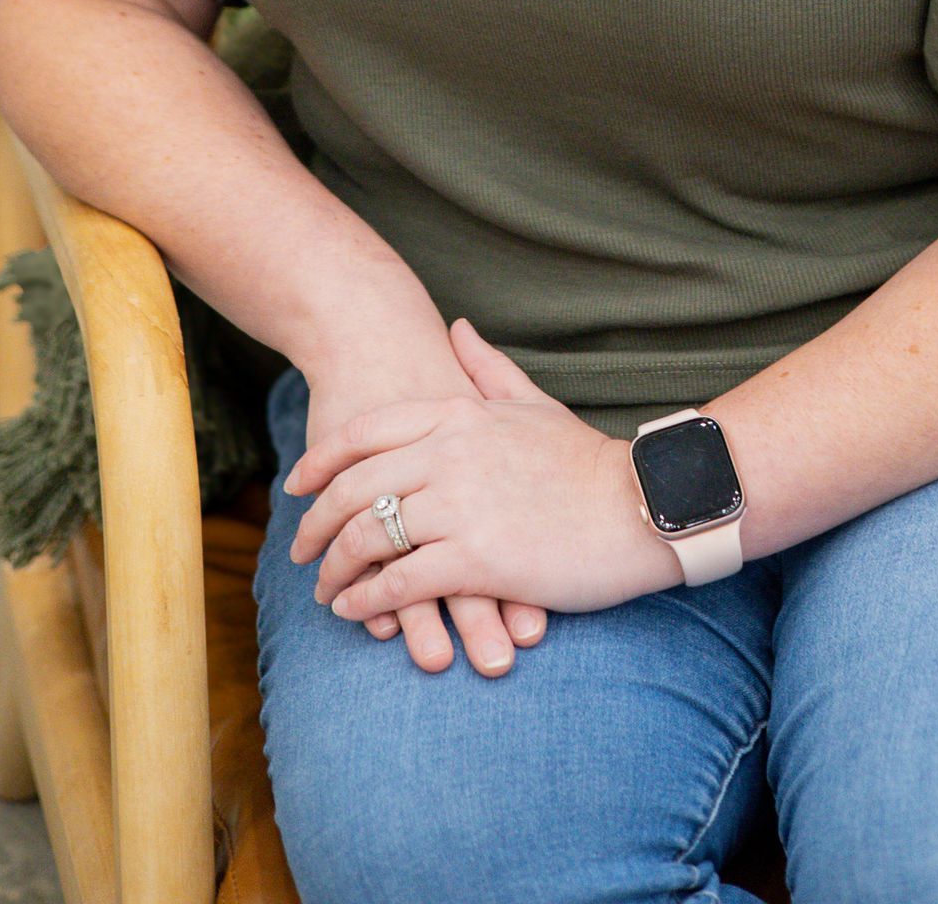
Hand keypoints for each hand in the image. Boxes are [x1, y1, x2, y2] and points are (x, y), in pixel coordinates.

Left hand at [287, 320, 679, 629]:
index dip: (321, 461)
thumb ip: (485, 367)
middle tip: (299, 549)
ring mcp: (460, 506)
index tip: (298, 485)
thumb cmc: (584, 459)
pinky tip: (357, 609)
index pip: (365, 432)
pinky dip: (368, 598)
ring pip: (369, 535)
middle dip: (316, 522)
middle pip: (354, 486)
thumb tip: (455, 327)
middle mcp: (449, 454)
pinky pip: (400, 582)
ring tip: (326, 589)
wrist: (639, 504)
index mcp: (458, 413)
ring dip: (336, 567)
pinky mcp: (476, 559)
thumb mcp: (531, 401)